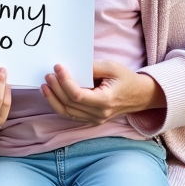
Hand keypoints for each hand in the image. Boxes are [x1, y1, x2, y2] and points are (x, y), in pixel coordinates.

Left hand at [41, 61, 163, 125]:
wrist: (139, 96)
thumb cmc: (126, 79)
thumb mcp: (112, 67)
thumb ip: (92, 67)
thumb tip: (72, 65)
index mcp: (106, 101)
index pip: (77, 96)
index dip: (64, 82)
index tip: (58, 67)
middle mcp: (99, 114)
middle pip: (70, 104)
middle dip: (56, 88)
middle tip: (48, 74)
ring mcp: (95, 119)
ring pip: (67, 112)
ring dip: (53, 99)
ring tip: (45, 85)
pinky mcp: (91, 120)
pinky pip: (70, 115)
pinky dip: (58, 105)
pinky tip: (51, 95)